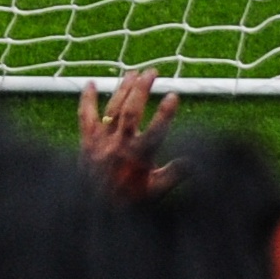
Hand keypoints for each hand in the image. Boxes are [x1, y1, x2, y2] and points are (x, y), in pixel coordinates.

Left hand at [77, 67, 179, 201]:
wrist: (94, 207)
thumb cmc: (129, 200)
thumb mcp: (155, 191)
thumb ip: (174, 174)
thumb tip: (194, 161)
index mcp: (139, 156)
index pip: (156, 130)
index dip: (166, 113)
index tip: (174, 95)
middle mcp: (119, 144)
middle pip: (131, 110)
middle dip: (142, 89)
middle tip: (153, 71)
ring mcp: (101, 140)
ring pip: (112, 108)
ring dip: (123, 88)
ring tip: (133, 73)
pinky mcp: (86, 139)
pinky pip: (85, 115)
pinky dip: (87, 99)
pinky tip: (90, 83)